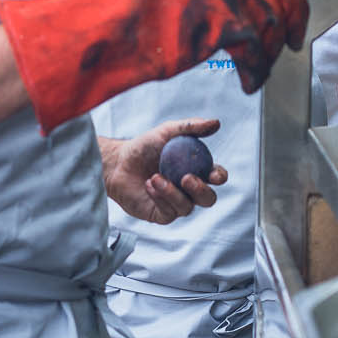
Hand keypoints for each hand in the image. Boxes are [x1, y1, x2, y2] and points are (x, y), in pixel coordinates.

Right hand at [1, 0, 337, 132]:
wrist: (119, 23)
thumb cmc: (152, 11)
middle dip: (298, 16)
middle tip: (297, 39)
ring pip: (274, 22)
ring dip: (271, 50)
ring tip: (258, 67)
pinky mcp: (222, 22)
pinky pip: (257, 50)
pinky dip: (256, 70)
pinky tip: (249, 81)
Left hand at [101, 118, 229, 224]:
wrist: (118, 163)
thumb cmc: (144, 147)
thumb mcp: (167, 132)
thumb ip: (191, 127)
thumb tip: (216, 123)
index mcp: (197, 171)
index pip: (216, 177)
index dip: (219, 177)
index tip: (213, 174)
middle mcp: (189, 190)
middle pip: (208, 199)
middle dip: (201, 190)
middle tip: (186, 178)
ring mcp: (176, 204)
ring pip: (187, 207)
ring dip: (172, 192)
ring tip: (155, 177)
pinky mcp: (161, 214)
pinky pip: (169, 213)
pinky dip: (160, 198)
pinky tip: (149, 185)